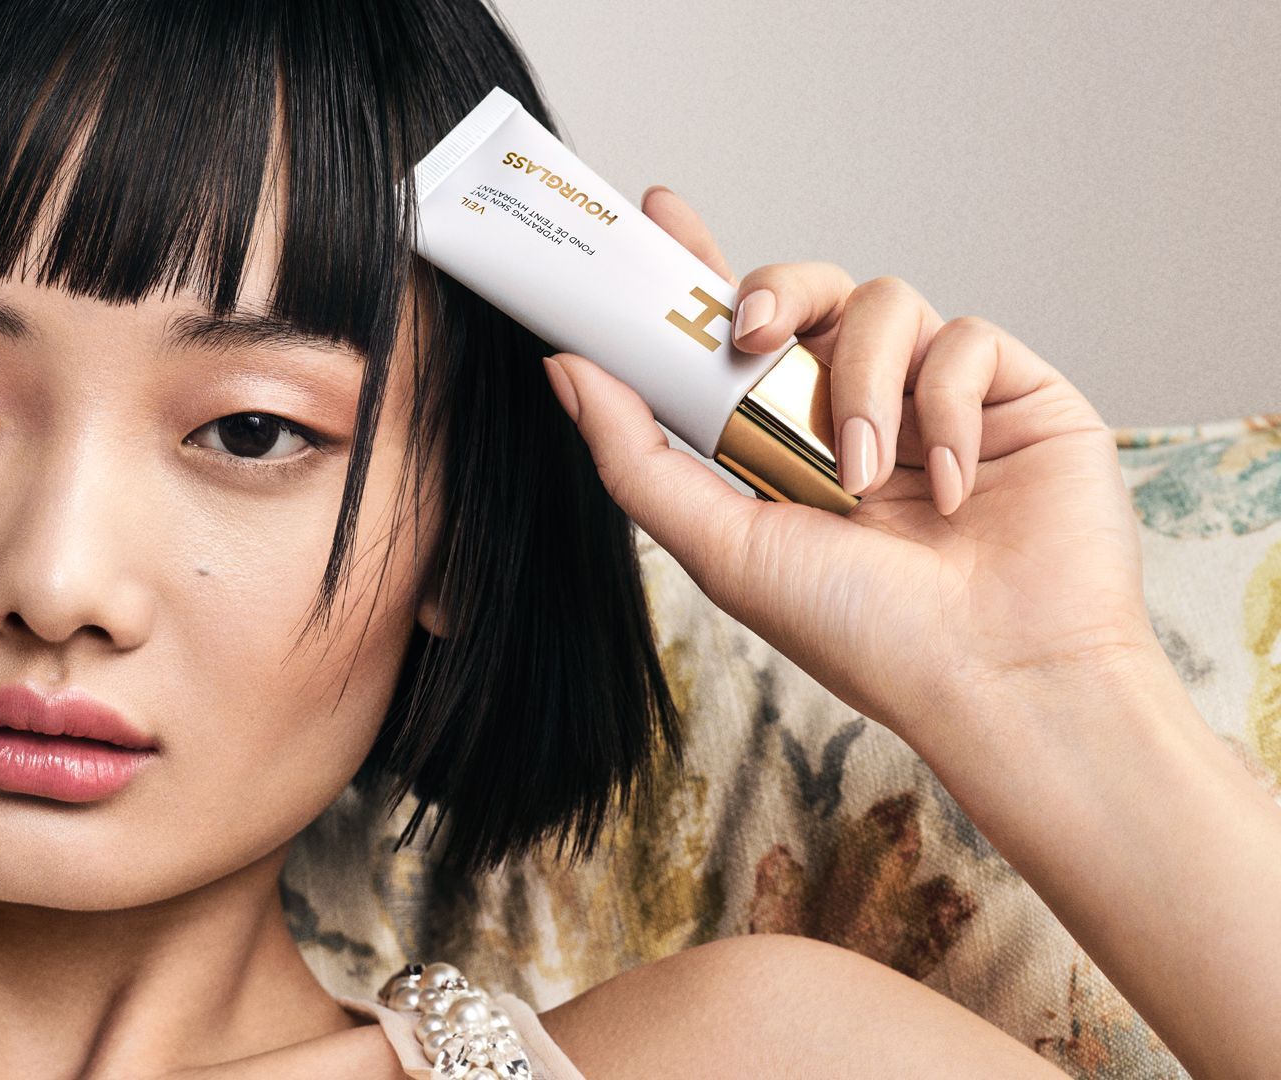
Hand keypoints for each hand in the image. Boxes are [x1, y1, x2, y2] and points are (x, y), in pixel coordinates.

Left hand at [543, 187, 1167, 746]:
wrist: (996, 677)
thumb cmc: (862, 633)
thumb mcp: (722, 546)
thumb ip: (637, 456)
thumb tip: (566, 368)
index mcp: (784, 442)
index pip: (733, 335)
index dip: (696, 266)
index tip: (654, 211)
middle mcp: (858, 409)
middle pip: (807, 290)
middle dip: (775, 290)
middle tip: (753, 329)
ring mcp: (937, 398)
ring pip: (882, 301)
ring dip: (860, 384)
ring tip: (862, 478)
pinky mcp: (1016, 393)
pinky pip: (967, 339)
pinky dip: (948, 411)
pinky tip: (950, 489)